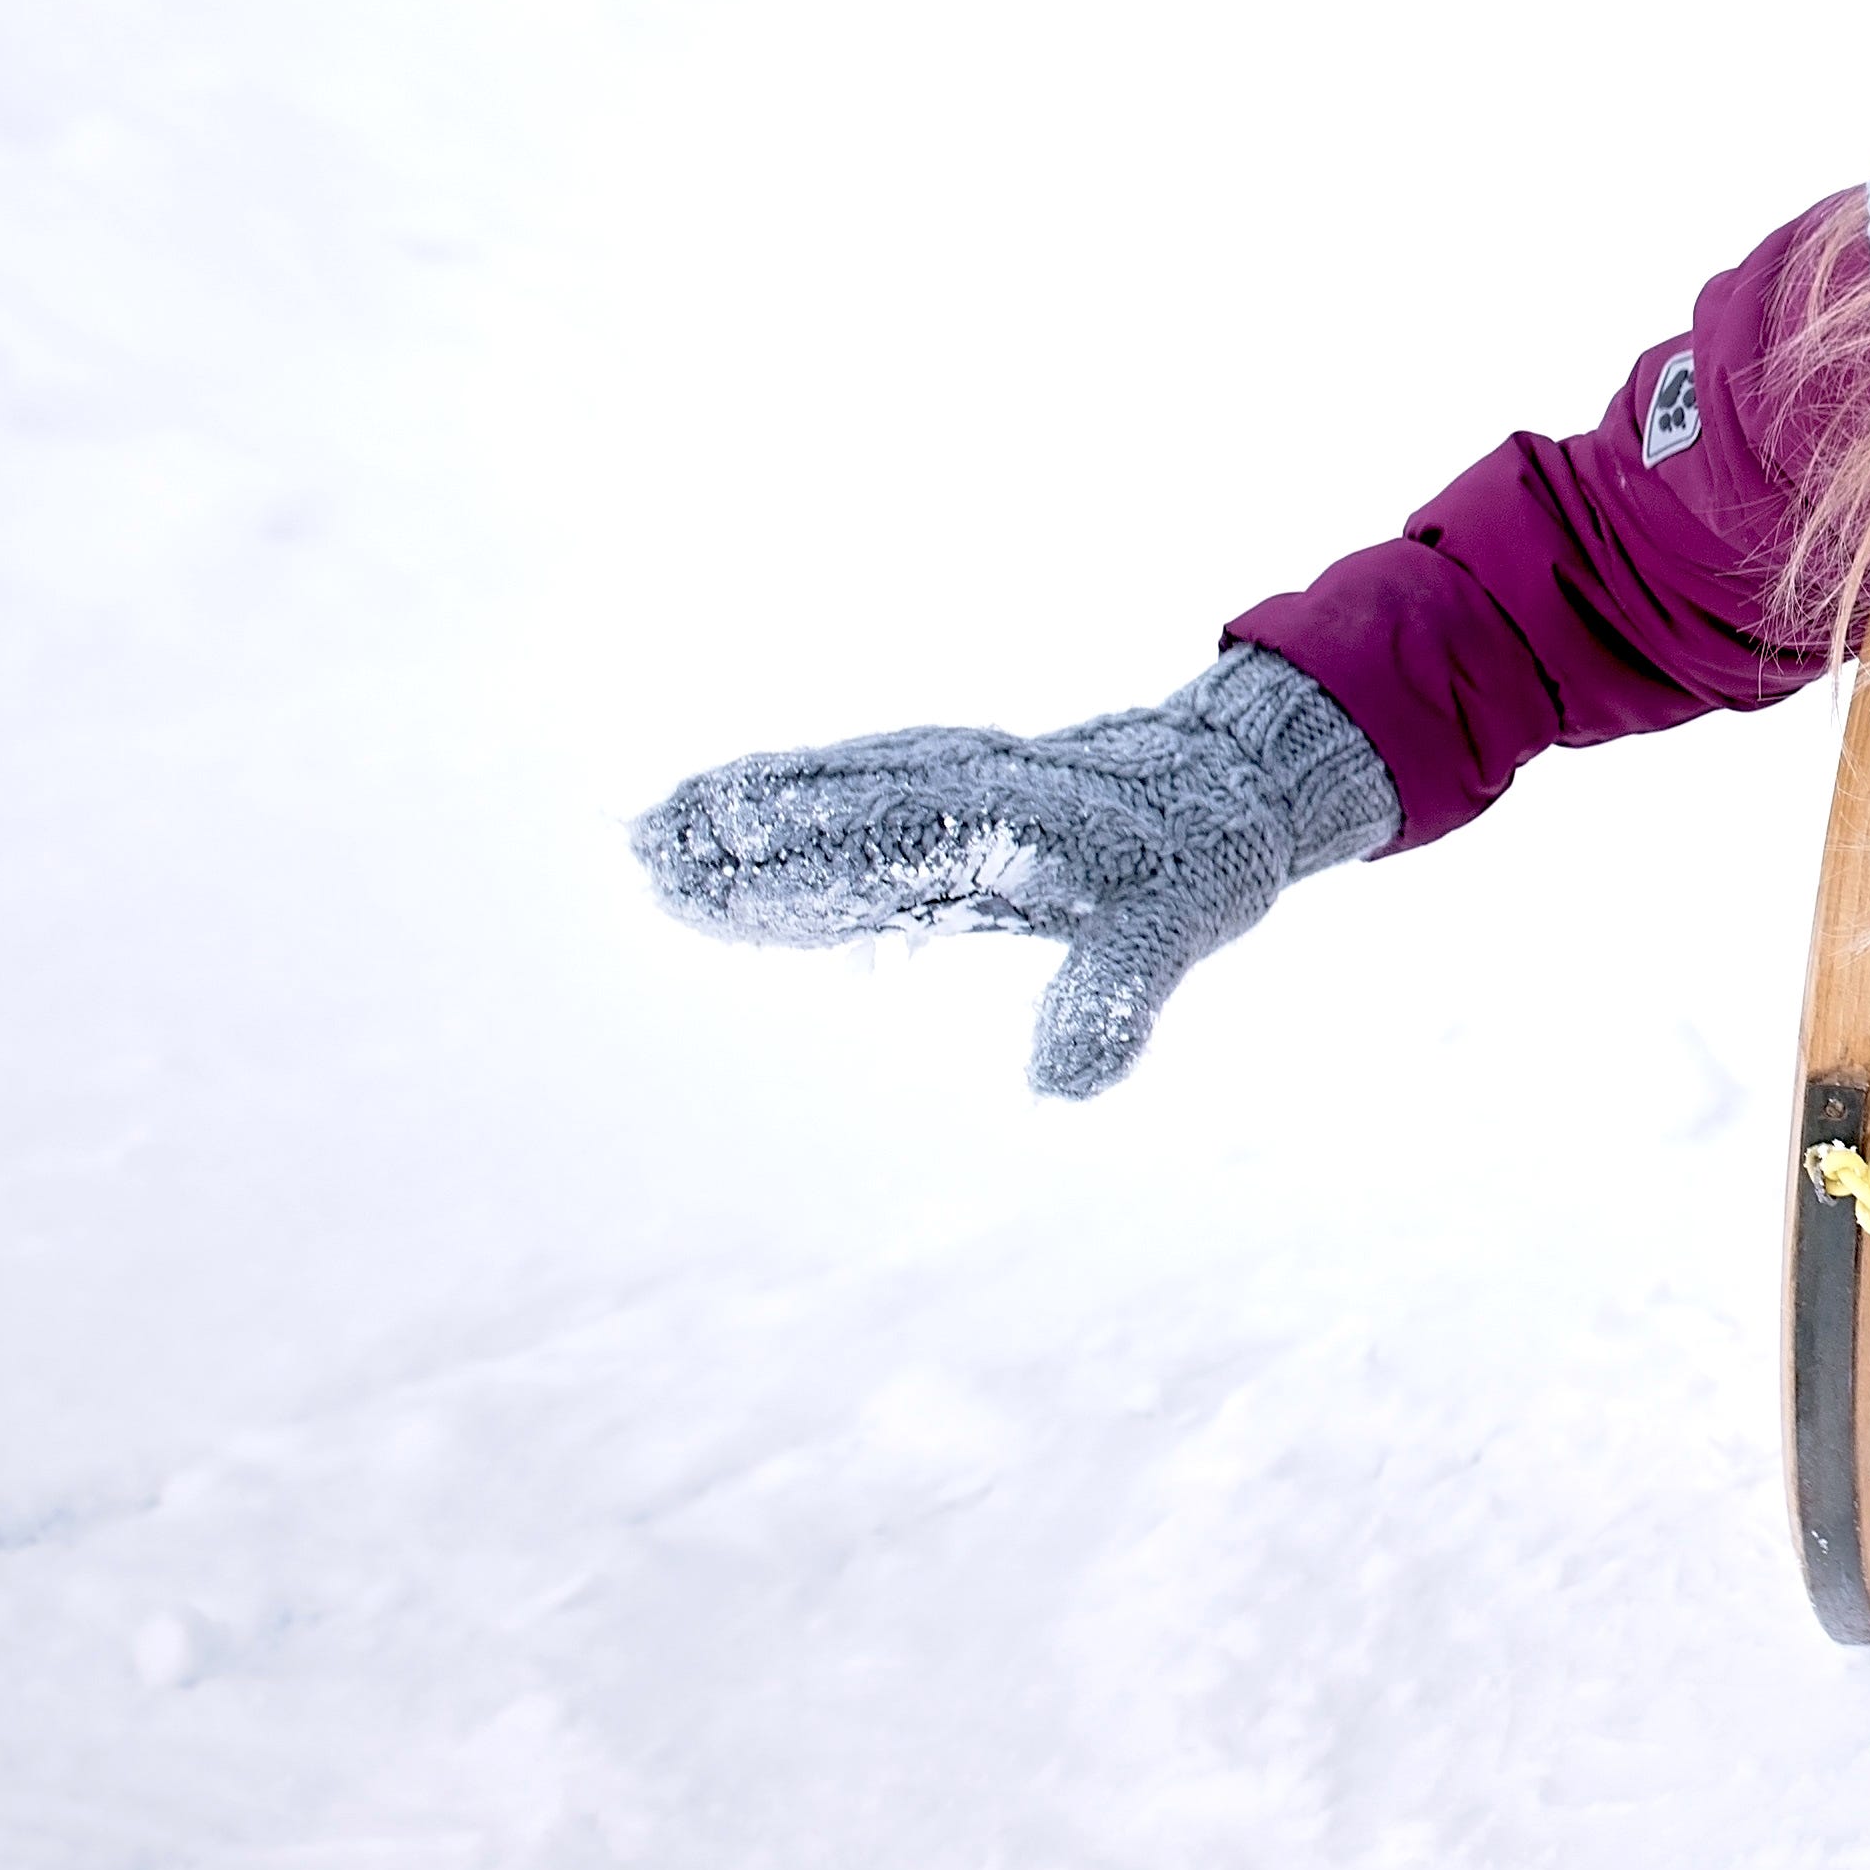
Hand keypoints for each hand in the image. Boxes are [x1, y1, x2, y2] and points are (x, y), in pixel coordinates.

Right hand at [628, 650, 1393, 1094]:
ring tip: (655, 833)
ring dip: (750, 811)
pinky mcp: (948, 792)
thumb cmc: (1195, 865)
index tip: (715, 878)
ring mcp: (951, 786)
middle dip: (743, 835)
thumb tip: (1063, 1087)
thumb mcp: (1168, 940)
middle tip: (646, 850)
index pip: (879, 850)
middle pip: (834, 813)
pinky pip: (857, 794)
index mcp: (1008, 826)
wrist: (1223, 782)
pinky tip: (732, 825)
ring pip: (834, 795)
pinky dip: (792, 803)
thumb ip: (1112, 1007)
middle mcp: (966, 793)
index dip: (796, 867)